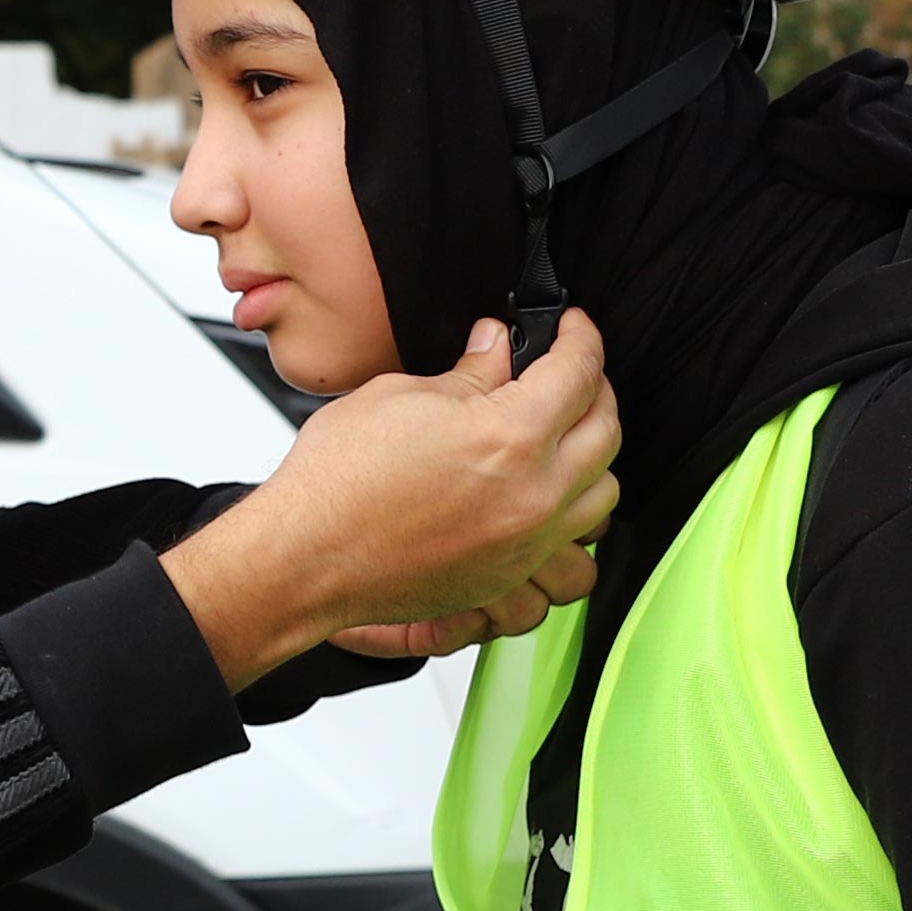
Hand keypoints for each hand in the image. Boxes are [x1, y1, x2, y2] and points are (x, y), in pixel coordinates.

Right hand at [167, 319, 621, 687]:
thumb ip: (468, 373)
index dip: (580, 338)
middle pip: (607, 431)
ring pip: (605, 498)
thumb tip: (497, 347)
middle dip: (595, 391)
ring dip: (594, 461)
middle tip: (569, 375)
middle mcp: (533, 496)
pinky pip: (575, 561)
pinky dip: (575, 532)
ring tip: (564, 442)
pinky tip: (548, 510)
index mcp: (510, 437)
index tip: (572, 329)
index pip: (578, 372)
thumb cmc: (336, 481)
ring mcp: (526, 546)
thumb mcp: (401, 396)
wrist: (304, 558)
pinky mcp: (508, 581)